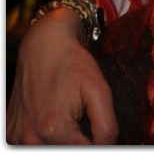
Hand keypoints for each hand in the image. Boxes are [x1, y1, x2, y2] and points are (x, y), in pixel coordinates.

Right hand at [7, 8, 117, 143]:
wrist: (44, 46)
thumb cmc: (73, 64)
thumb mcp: (100, 91)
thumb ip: (106, 126)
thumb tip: (107, 147)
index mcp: (54, 128)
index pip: (85, 152)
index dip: (99, 144)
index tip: (101, 130)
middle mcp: (30, 136)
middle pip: (66, 152)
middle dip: (81, 141)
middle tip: (83, 118)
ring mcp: (17, 135)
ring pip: (50, 150)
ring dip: (64, 140)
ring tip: (69, 116)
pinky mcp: (11, 131)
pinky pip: (33, 144)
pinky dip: (46, 137)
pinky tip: (53, 117)